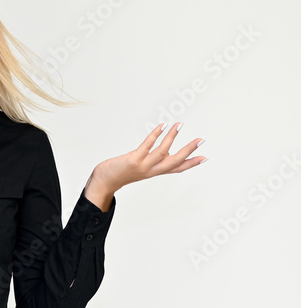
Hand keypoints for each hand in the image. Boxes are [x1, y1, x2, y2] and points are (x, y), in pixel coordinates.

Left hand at [84, 122, 205, 210]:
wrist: (103, 182)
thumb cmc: (120, 172)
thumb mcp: (142, 167)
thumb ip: (154, 160)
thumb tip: (167, 149)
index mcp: (154, 172)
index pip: (176, 168)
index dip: (191, 163)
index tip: (205, 157)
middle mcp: (151, 170)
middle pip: (174, 162)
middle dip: (188, 151)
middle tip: (200, 140)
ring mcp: (142, 165)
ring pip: (162, 152)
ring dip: (172, 138)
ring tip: (180, 125)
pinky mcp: (133, 160)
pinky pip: (146, 146)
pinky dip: (155, 135)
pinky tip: (162, 126)